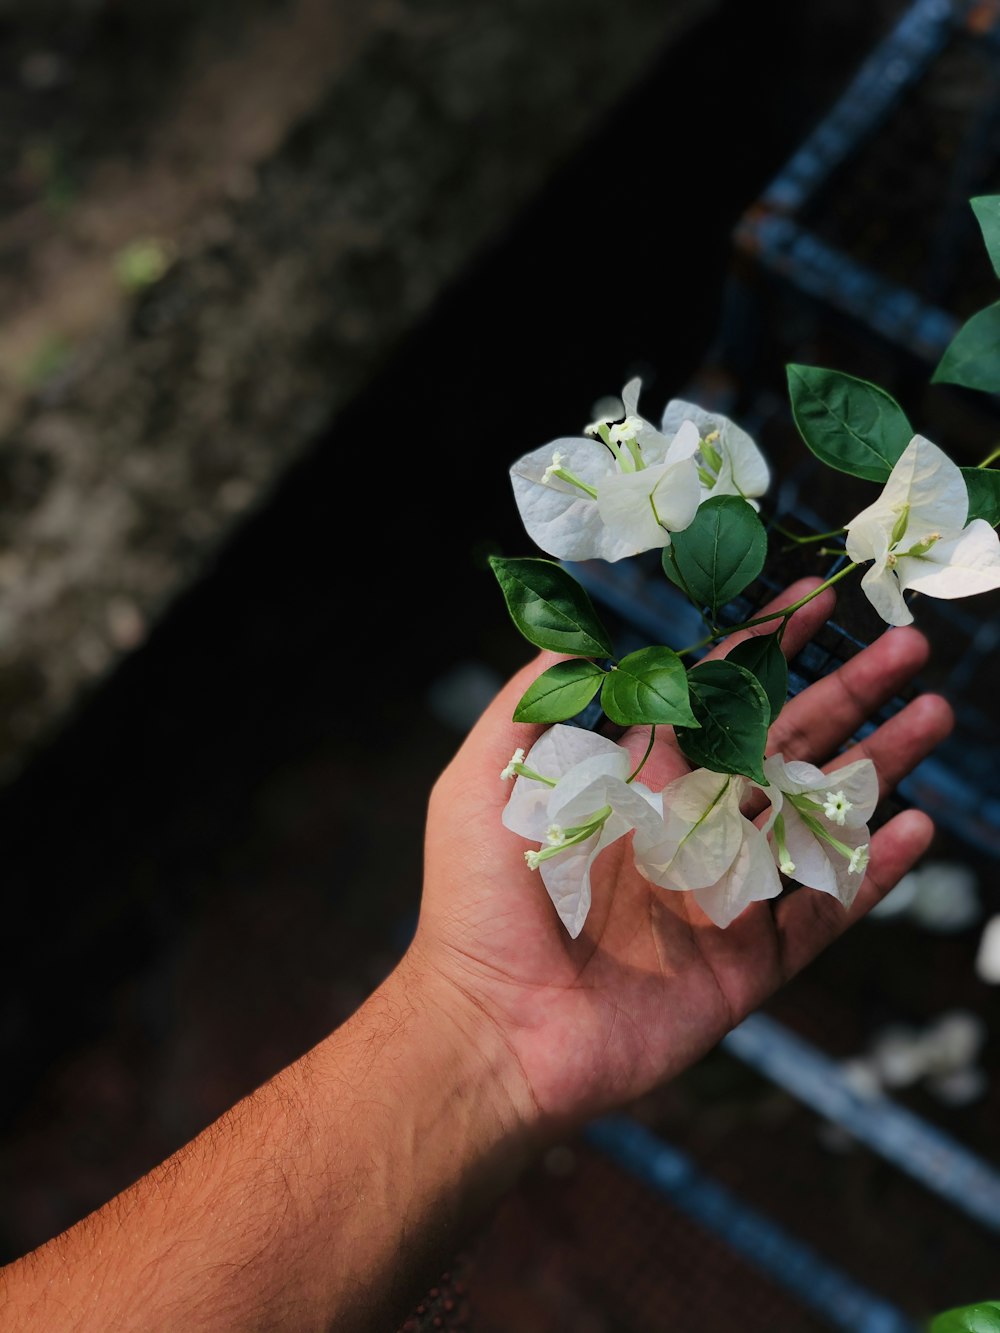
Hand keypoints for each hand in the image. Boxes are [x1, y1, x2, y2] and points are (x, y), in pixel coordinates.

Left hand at [414, 577, 953, 1133]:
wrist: (494, 1028)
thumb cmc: (478, 903)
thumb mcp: (482, 783)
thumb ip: (528, 706)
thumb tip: (570, 637)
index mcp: (639, 780)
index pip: (719, 698)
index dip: (767, 649)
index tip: (817, 601)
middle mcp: (691, 825)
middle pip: (787, 744)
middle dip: (848, 693)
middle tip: (909, 650)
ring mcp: (726, 892)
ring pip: (819, 815)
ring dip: (878, 766)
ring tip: (932, 717)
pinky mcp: (747, 961)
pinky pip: (824, 910)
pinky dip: (872, 872)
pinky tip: (915, 828)